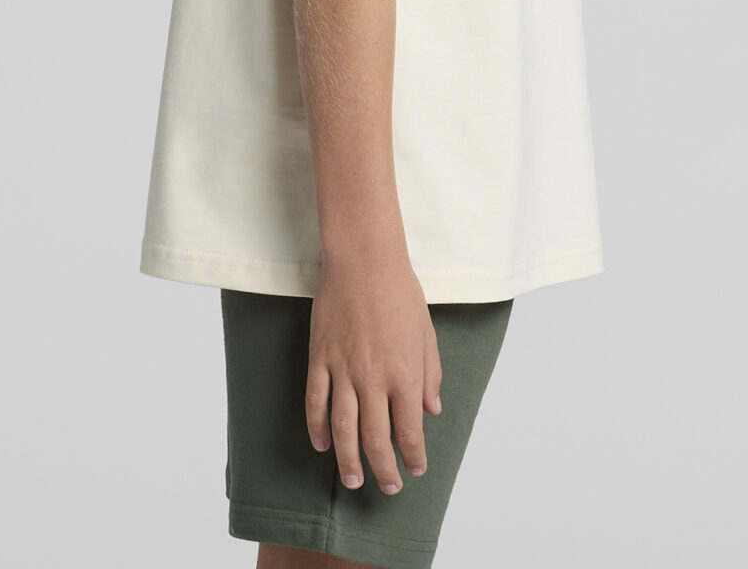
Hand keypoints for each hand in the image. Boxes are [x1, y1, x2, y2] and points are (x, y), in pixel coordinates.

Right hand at [304, 255, 442, 492]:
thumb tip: (432, 410)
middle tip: (386, 487)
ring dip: (348, 459)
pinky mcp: (320, 357)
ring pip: (343, 427)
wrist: (364, 260)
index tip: (416, 469)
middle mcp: (373, 378)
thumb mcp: (427, 333)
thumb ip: (431, 375)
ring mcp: (343, 369)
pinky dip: (317, 427)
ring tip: (352, 480)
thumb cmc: (400, 292)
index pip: (409, 430)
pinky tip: (322, 444)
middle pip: (375, 438)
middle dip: (383, 468)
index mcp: (405, 373)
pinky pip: (315, 401)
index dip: (413, 455)